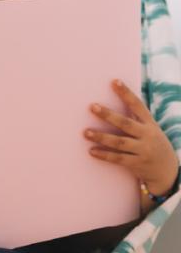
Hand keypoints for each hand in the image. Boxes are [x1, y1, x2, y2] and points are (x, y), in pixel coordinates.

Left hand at [84, 79, 178, 196]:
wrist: (167, 170)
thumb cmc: (152, 143)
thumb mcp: (150, 128)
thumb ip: (135, 118)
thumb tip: (114, 101)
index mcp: (150, 123)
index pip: (137, 105)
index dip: (126, 93)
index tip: (114, 81)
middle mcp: (147, 135)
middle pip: (125, 123)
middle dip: (108, 115)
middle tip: (92, 106)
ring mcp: (143, 150)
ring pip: (119, 142)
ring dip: (101, 137)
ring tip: (86, 132)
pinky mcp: (137, 164)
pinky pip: (118, 159)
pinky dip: (104, 155)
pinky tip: (92, 151)